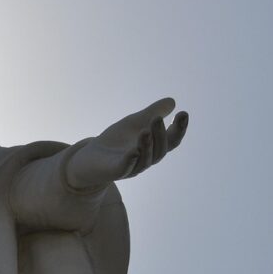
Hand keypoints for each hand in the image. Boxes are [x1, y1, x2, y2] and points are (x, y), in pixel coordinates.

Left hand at [65, 98, 188, 190]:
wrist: (89, 158)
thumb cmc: (115, 142)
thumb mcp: (134, 123)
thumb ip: (152, 113)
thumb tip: (172, 101)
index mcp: (153, 148)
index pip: (172, 140)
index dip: (179, 128)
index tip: (183, 113)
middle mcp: (146, 159)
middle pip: (160, 150)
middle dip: (160, 134)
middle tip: (157, 118)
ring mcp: (131, 167)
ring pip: (145, 160)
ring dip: (147, 145)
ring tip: (146, 130)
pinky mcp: (114, 172)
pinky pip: (125, 168)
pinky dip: (130, 160)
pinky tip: (133, 152)